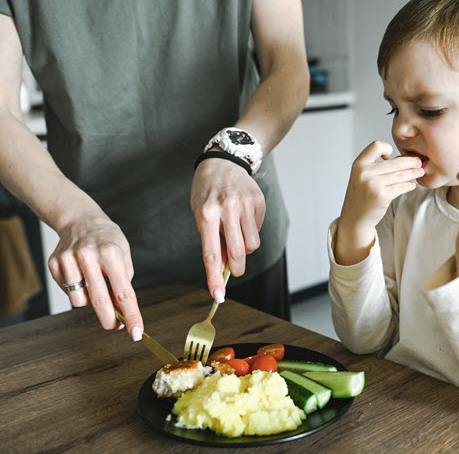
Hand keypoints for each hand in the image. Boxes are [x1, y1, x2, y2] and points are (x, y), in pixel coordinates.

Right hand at [47, 213, 142, 339]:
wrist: (80, 220)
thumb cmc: (107, 240)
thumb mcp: (123, 255)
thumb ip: (123, 282)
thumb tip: (120, 312)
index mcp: (111, 252)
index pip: (123, 292)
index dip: (131, 315)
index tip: (136, 332)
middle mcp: (88, 255)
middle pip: (99, 300)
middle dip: (109, 320)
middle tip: (115, 326)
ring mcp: (69, 258)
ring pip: (79, 300)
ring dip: (89, 300)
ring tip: (94, 284)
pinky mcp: (55, 262)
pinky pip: (67, 291)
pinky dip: (75, 289)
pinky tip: (80, 275)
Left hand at [191, 157, 264, 301]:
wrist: (222, 162)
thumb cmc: (206, 192)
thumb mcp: (200, 213)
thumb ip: (212, 240)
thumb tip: (224, 267)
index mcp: (206, 215)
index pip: (212, 254)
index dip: (215, 278)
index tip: (218, 296)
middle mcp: (227, 209)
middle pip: (238, 253)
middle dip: (236, 267)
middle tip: (234, 271)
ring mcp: (245, 205)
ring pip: (252, 244)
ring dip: (245, 248)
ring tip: (236, 235)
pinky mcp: (258, 202)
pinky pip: (258, 230)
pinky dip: (251, 231)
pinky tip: (243, 219)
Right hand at [335, 141, 423, 264]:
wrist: (355, 218)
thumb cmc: (361, 196)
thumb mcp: (361, 176)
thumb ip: (376, 166)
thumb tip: (404, 158)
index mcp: (359, 164)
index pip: (376, 146)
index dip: (386, 148)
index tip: (391, 156)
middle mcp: (365, 172)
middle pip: (395, 162)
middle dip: (410, 162)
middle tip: (419, 162)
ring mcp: (373, 184)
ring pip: (400, 175)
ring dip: (413, 173)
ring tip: (420, 172)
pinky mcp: (382, 196)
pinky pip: (401, 187)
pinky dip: (409, 185)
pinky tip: (412, 185)